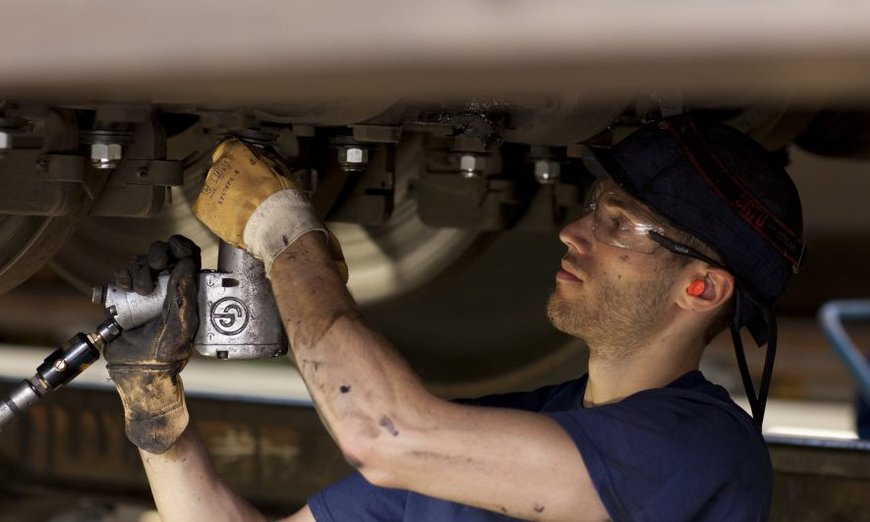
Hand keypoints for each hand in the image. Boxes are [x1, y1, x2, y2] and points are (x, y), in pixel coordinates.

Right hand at [104, 235, 199, 453]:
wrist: (140, 370)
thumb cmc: (169, 352)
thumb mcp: (184, 324)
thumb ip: (186, 294)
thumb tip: (187, 263)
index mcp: (187, 290)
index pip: (188, 256)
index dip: (181, 246)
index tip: (175, 248)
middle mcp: (168, 287)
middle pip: (162, 253)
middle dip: (158, 254)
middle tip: (157, 265)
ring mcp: (146, 291)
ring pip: (141, 262)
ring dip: (140, 270)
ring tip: (142, 291)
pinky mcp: (125, 298)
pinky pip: (122, 275)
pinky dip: (122, 276)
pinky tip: (126, 287)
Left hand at [192, 138, 347, 279]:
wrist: (274, 224)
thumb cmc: (280, 196)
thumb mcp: (277, 167)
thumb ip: (262, 158)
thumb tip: (258, 155)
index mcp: (234, 153)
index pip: (226, 149)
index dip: (235, 160)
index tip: (240, 168)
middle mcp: (217, 167)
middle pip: (219, 170)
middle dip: (229, 180)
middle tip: (246, 193)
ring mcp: (208, 188)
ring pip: (213, 190)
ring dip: (223, 197)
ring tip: (241, 209)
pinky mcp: (203, 209)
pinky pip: (206, 208)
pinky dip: (216, 213)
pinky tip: (232, 218)